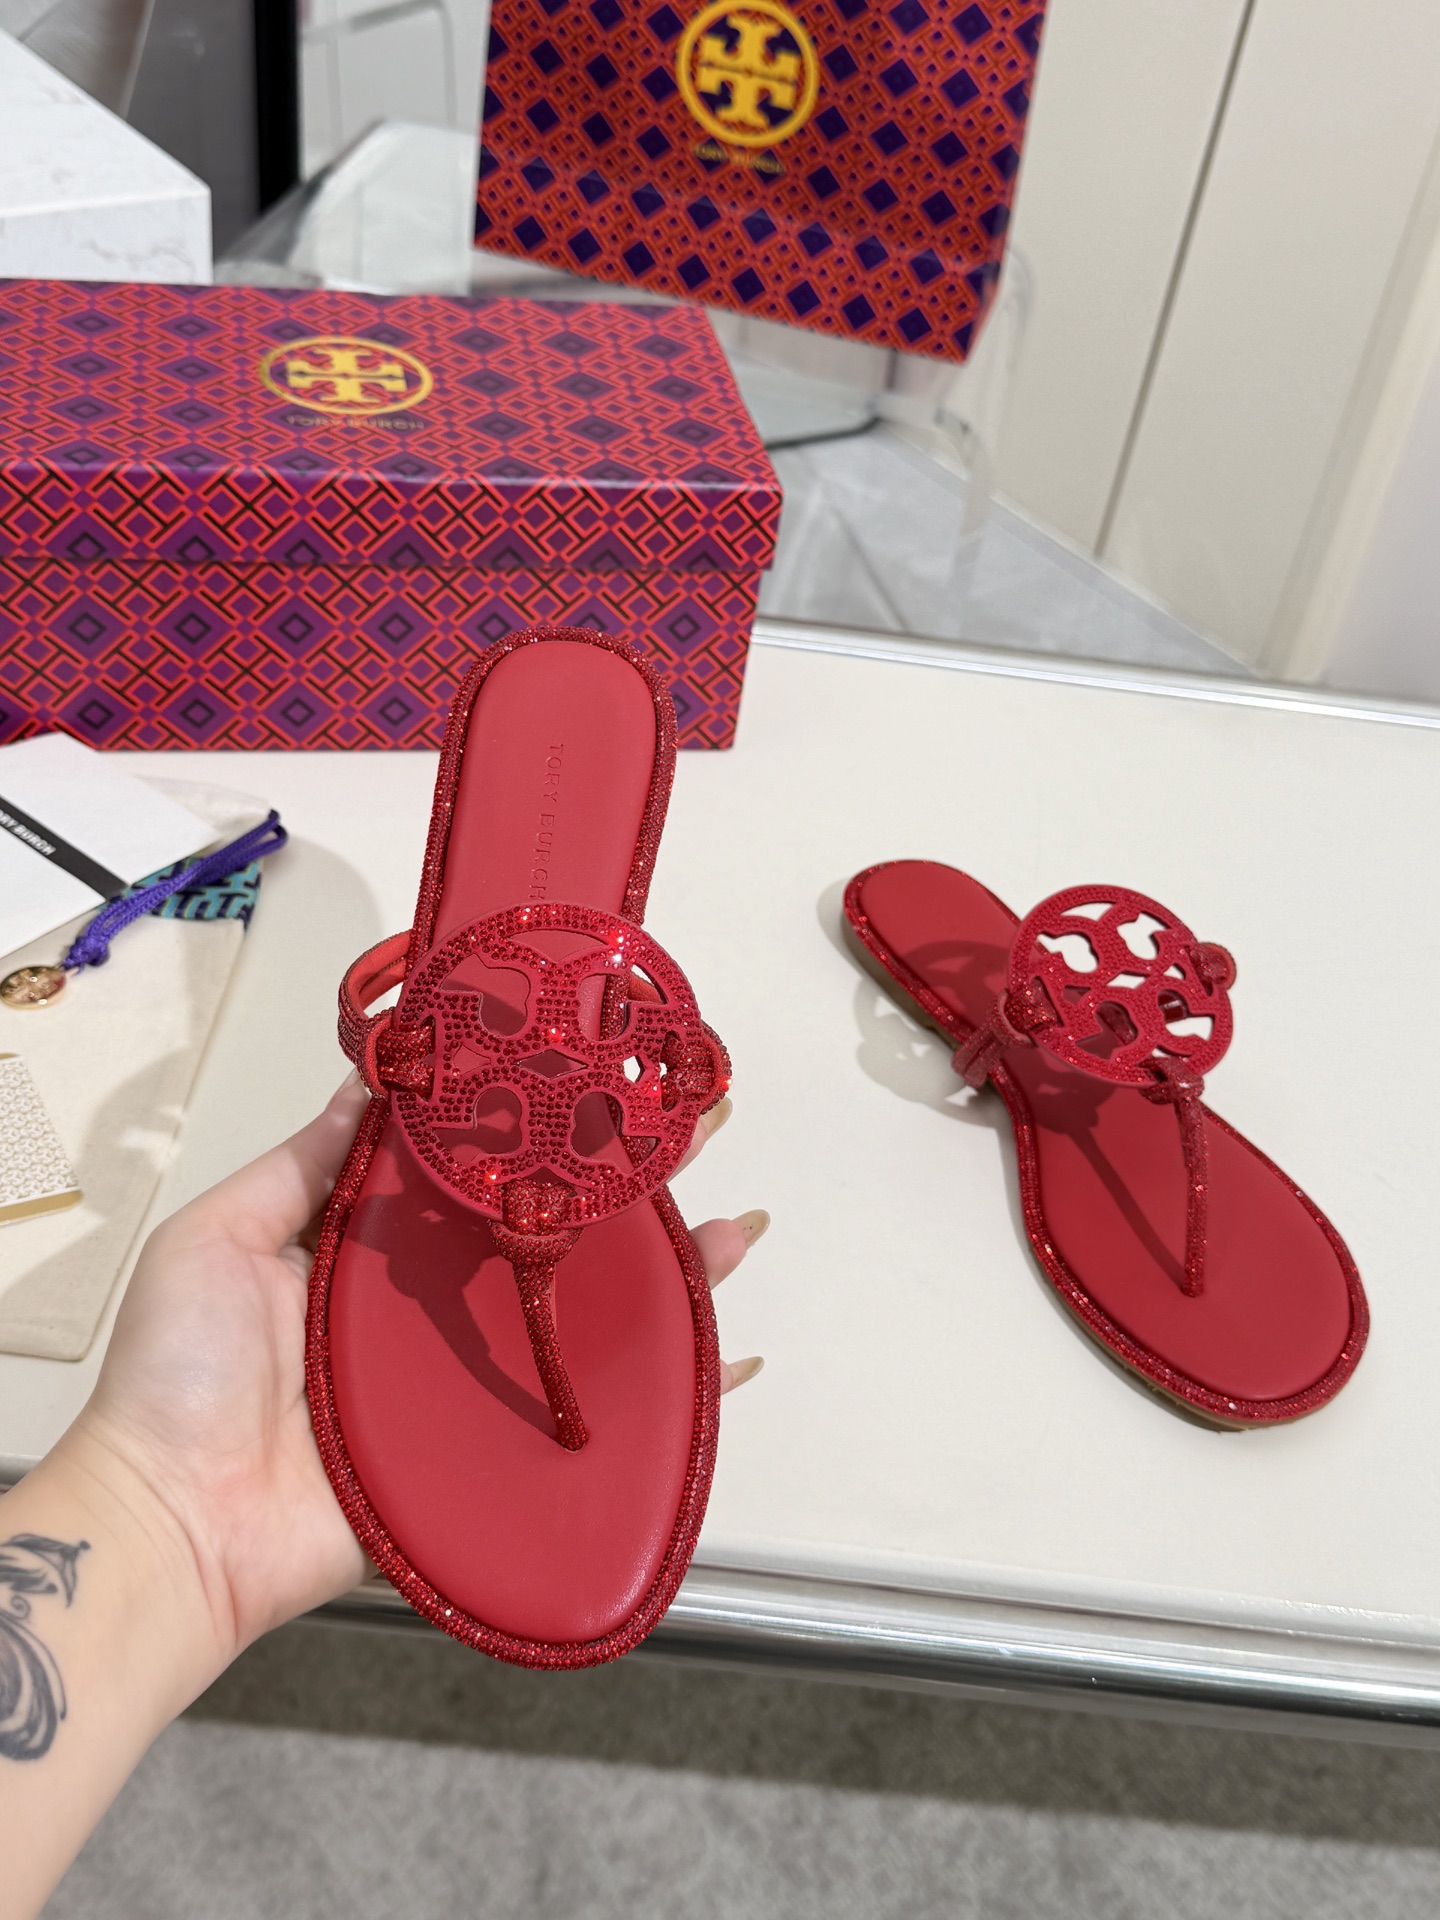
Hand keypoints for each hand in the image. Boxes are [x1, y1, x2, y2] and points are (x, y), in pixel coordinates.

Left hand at [67, 1076, 762, 1670]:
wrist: (177, 1521)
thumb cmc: (182, 1373)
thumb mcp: (220, 1236)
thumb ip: (302, 1164)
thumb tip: (373, 1080)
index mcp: (381, 1250)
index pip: (483, 1173)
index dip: (543, 1126)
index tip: (604, 1074)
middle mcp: (439, 1309)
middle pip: (555, 1237)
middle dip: (632, 1187)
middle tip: (703, 1130)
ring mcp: (472, 1382)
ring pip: (588, 1318)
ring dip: (670, 1274)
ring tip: (737, 1232)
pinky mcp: (490, 1452)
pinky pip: (587, 1418)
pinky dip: (667, 1400)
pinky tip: (727, 1366)